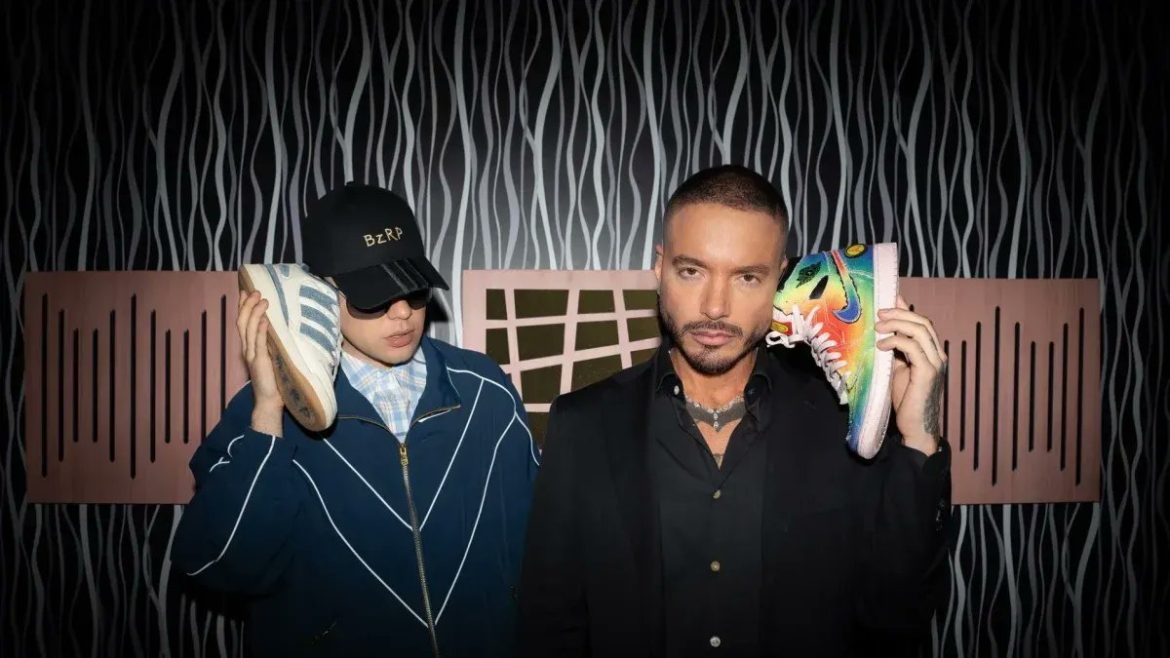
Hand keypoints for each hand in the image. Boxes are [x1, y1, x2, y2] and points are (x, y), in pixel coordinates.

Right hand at [237, 290, 282, 434]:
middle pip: (242, 322)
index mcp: (250, 347)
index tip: (245, 291)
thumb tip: (280, 328)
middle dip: (247, 304)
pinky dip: (260, 329)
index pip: (243, 323)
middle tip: (254, 290)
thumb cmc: (275, 380)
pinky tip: (263, 319)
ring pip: (248, 329)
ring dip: (254, 312)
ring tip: (262, 299)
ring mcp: (252, 355)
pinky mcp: (259, 362)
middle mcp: (248, 349)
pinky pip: (259, 343)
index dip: (243, 306)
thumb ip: (272, 343)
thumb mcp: (273, 356)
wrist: (270, 402)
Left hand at [875, 295, 945, 455]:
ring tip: (878, 325)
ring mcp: (935, 363)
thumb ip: (895, 349)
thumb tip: (884, 330)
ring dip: (897, 323)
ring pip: (920, 330)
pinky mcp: (928, 372)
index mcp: (932, 352)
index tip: (888, 300)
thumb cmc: (905, 399)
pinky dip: (896, 341)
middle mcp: (938, 355)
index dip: (906, 309)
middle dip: (900, 313)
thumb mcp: (898, 368)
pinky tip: (881, 345)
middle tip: (879, 313)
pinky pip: (913, 347)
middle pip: (923, 322)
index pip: (923, 323)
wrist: (915, 426)